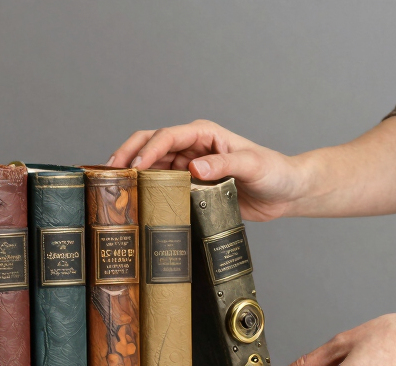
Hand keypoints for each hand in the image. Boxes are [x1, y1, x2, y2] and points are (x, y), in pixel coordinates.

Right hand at [108, 120, 306, 220]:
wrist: (286, 193)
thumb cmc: (275, 172)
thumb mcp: (253, 165)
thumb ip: (224, 164)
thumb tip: (194, 168)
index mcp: (205, 134)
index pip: (167, 137)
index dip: (148, 150)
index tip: (134, 167)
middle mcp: (193, 147)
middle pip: (151, 146)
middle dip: (128, 156)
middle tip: (108, 172)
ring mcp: (191, 167)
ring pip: (153, 167)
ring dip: (134, 175)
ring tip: (115, 189)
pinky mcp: (193, 187)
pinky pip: (165, 187)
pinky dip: (148, 192)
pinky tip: (135, 202)